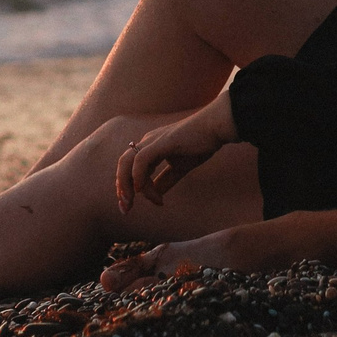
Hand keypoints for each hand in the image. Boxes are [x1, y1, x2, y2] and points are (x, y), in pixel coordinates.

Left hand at [114, 93, 237, 211]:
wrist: (215, 127)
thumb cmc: (200, 144)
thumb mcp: (180, 167)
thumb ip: (166, 180)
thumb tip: (156, 196)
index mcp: (150, 147)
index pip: (129, 168)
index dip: (125, 187)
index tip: (128, 206)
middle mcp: (147, 142)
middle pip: (123, 165)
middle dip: (121, 188)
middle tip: (125, 209)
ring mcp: (153, 141)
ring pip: (127, 162)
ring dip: (126, 185)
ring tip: (132, 201)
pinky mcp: (162, 142)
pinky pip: (141, 159)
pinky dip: (137, 175)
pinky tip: (141, 190)